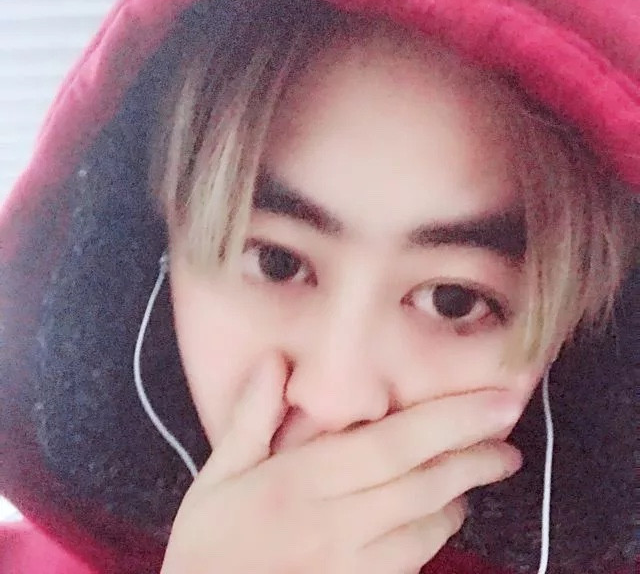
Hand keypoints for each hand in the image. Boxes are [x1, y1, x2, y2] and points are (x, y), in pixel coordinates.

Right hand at [161, 354, 521, 573]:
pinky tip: (444, 514)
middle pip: (421, 487)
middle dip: (474, 458)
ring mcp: (350, 567)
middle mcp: (335, 526)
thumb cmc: (211, 541)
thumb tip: (277, 360)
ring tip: (482, 467)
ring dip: (460, 495)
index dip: (447, 422)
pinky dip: (437, 533)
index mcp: (300, 484)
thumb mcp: (218, 475)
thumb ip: (252, 418)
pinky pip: (413, 562)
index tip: (495, 403)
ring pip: (426, 529)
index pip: (388, 446)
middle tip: (510, 439)